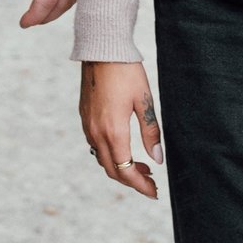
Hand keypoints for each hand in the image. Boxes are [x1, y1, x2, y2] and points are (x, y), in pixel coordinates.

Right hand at [79, 60, 162, 198]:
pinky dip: (109, 155)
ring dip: (120, 168)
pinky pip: (95, 145)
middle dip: (132, 180)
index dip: (140, 185)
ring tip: (141, 166)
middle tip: (151, 182)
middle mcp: (96, 132)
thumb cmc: (126, 72)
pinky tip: (123, 148)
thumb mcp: (144, 101)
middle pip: (112, 170)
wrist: (101, 49)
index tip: (154, 192)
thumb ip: (151, 133)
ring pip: (102, 159)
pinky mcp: (84, 117)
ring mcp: (87, 125)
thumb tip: (157, 160)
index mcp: (113, 131)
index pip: (126, 171)